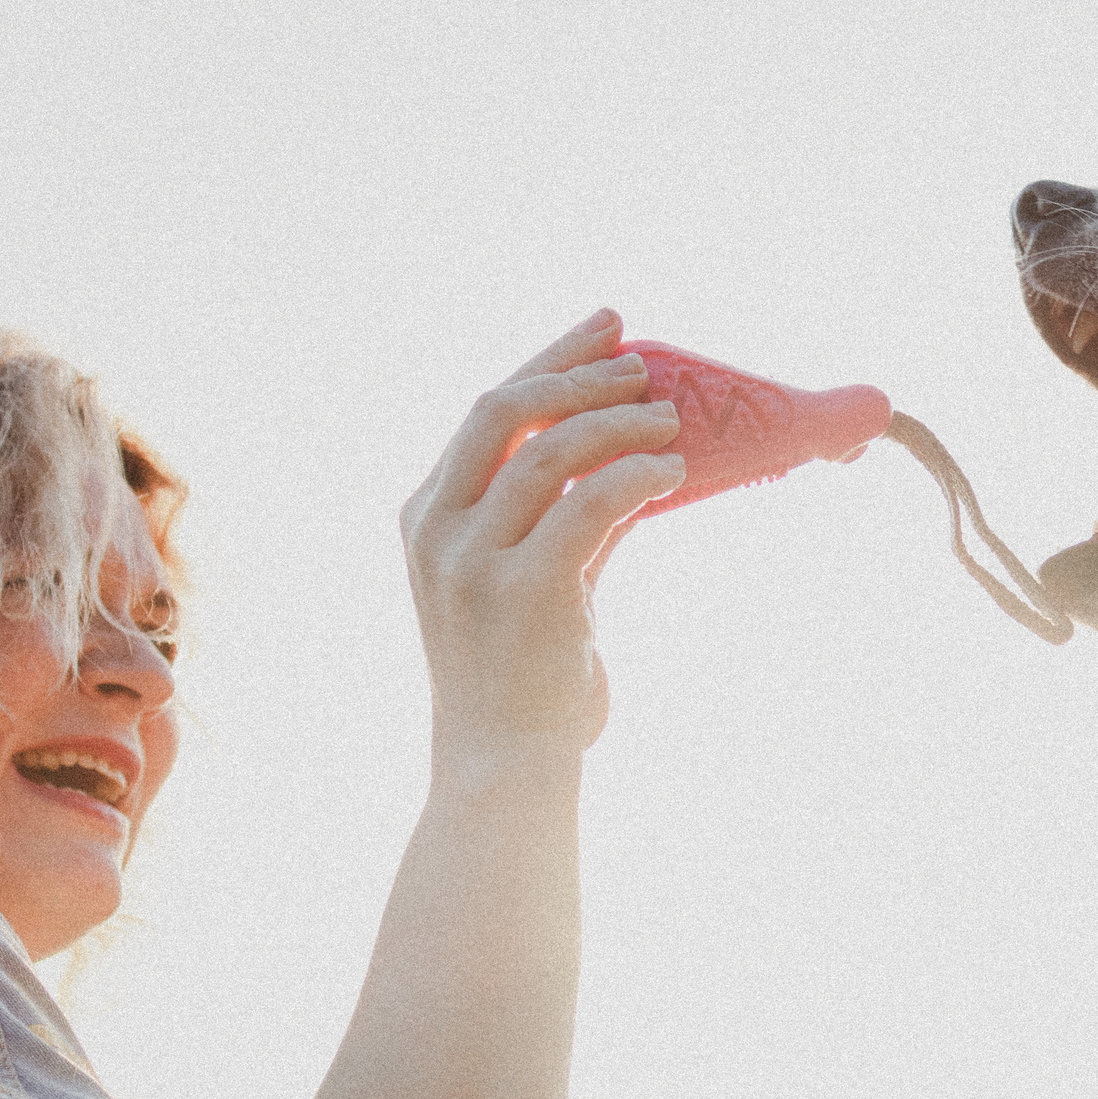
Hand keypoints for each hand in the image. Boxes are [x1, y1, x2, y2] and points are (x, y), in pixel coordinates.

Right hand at [400, 307, 686, 782]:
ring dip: (618, 423)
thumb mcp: (531, 586)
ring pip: (548, 450)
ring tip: (670, 422)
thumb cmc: (523, 686)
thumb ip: (563, 526)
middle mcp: (438, 529)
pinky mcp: (523, 591)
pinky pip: (587, 504)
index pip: (487, 414)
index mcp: (427, 518)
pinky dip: (635, 475)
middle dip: (578, 373)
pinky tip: (670, 472)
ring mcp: (472, 561)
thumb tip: (630, 467)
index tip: (606, 329)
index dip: (551, 362)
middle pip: (505, 410)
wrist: (502, 768)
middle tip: (641, 366)